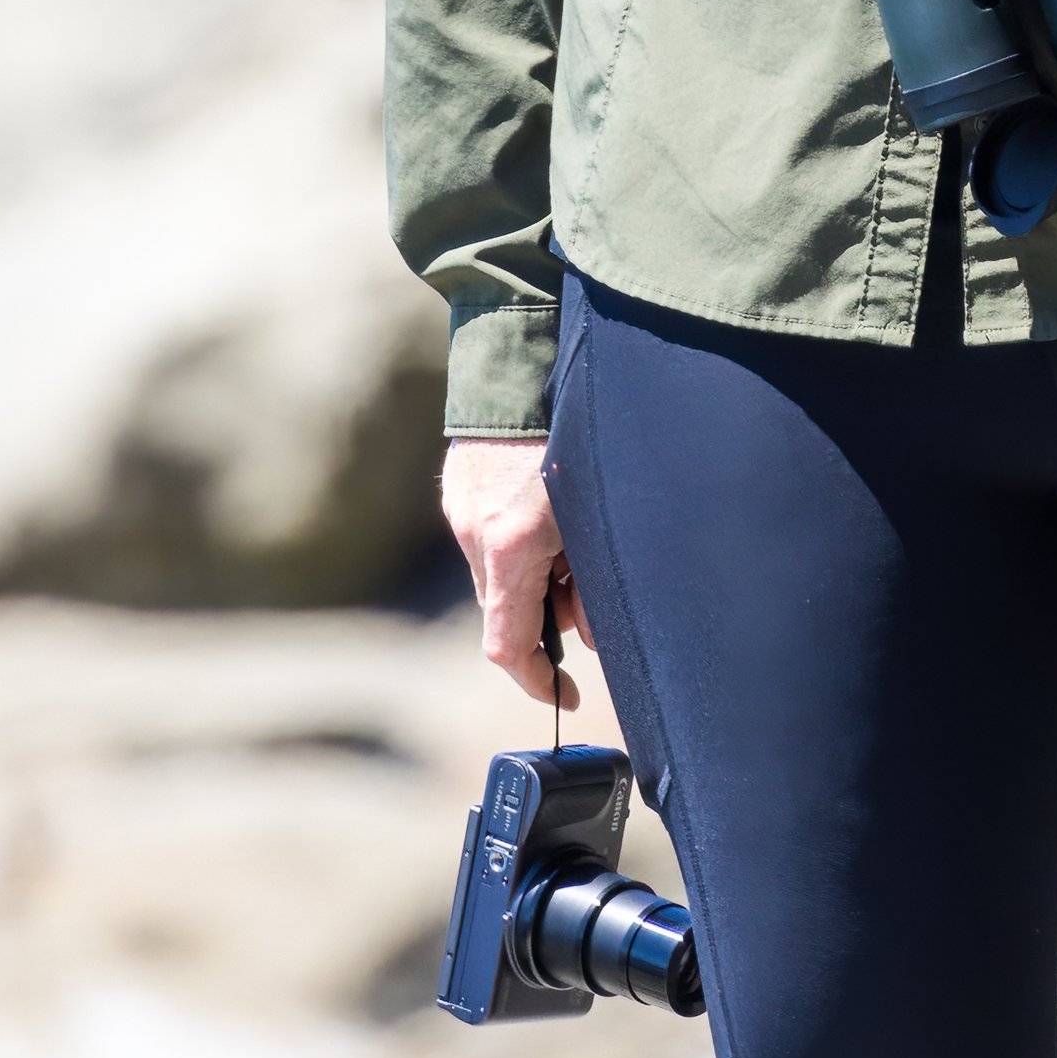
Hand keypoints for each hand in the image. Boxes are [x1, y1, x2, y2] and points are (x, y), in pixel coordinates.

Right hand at [443, 438, 592, 707]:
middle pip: (508, 610)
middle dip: (548, 616)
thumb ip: (592, 577)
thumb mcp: (596, 515)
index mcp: (511, 546)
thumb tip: (587, 628)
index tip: (565, 696)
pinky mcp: (460, 491)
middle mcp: (477, 534)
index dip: (538, 683)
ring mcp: (462, 511)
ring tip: (572, 539)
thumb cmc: (576, 434)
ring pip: (500, 575)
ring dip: (536, 577)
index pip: (509, 647)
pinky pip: (489, 540)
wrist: (525, 361)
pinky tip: (552, 513)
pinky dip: (521, 546)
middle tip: (586, 593)